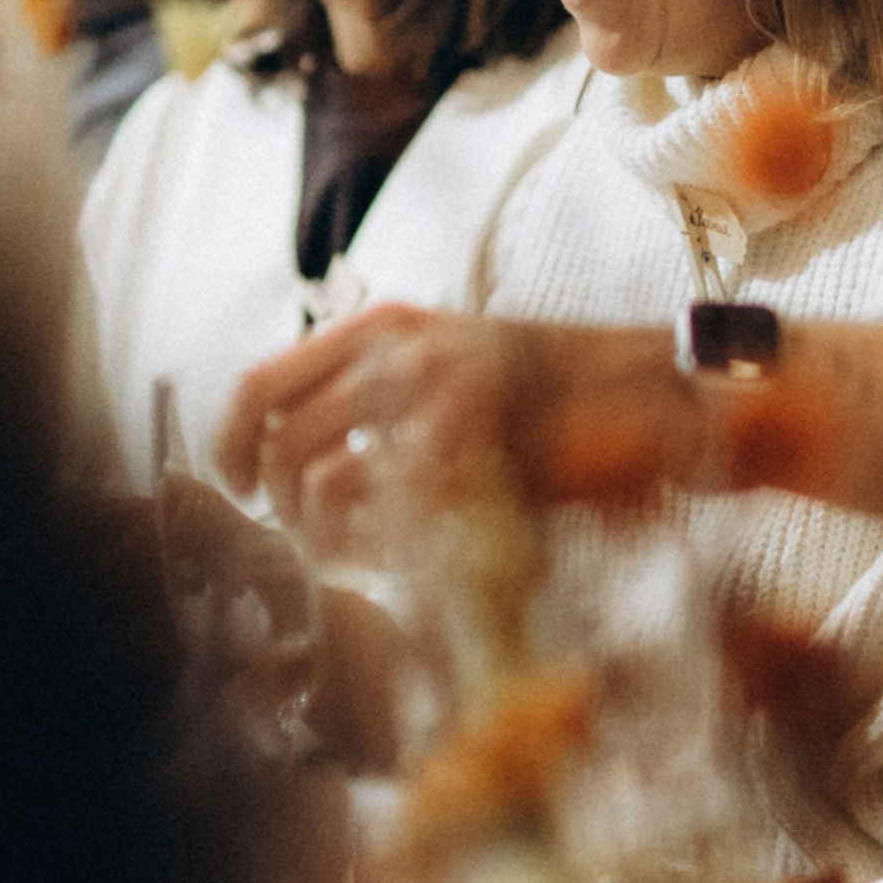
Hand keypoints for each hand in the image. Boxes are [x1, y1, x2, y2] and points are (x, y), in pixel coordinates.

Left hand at [219, 307, 706, 544]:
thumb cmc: (556, 392)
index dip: (231, 445)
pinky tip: (403, 557)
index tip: (243, 489)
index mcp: (384, 325)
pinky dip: (377, 546)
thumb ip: (377, 388)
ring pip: (316, 480)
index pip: (260, 381)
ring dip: (320, 534)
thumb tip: (289, 455)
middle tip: (310, 538)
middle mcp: (398, 350)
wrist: (652, 391)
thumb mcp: (452, 360)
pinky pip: (381, 511)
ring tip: (357, 554)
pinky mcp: (468, 448)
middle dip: (278, 506)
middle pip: (276, 441)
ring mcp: (433, 396)